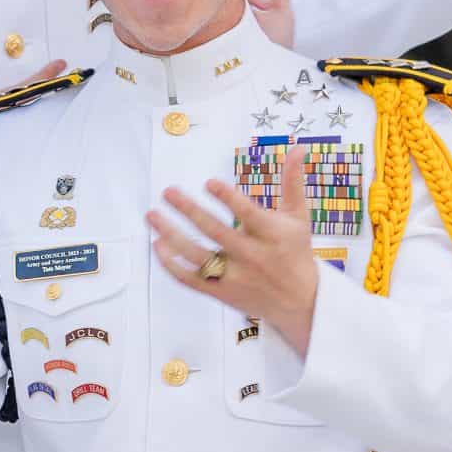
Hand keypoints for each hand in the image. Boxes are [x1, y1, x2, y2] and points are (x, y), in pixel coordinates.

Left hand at [148, 150, 323, 356]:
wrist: (300, 303)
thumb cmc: (295, 252)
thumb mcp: (299, 217)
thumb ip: (292, 182)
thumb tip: (297, 148)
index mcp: (271, 234)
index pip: (247, 214)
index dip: (228, 198)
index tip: (208, 182)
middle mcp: (252, 255)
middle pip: (215, 232)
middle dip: (189, 210)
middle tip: (167, 191)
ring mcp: (235, 276)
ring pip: (197, 256)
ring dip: (171, 235)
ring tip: (152, 215)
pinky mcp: (222, 292)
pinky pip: (191, 279)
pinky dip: (172, 265)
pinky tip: (158, 244)